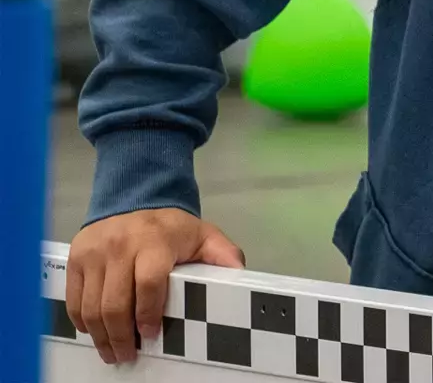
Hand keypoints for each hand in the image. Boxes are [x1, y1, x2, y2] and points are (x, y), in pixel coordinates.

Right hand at [67, 209, 244, 364]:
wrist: (136, 196)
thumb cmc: (172, 227)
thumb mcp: (203, 235)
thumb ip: (223, 254)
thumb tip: (239, 273)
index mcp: (155, 242)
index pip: (149, 284)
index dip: (149, 314)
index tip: (150, 334)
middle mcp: (120, 246)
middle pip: (115, 302)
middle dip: (120, 336)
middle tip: (126, 355)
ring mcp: (94, 252)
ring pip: (91, 305)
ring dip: (100, 335)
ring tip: (110, 351)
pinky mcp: (76, 256)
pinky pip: (74, 297)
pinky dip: (81, 319)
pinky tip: (94, 331)